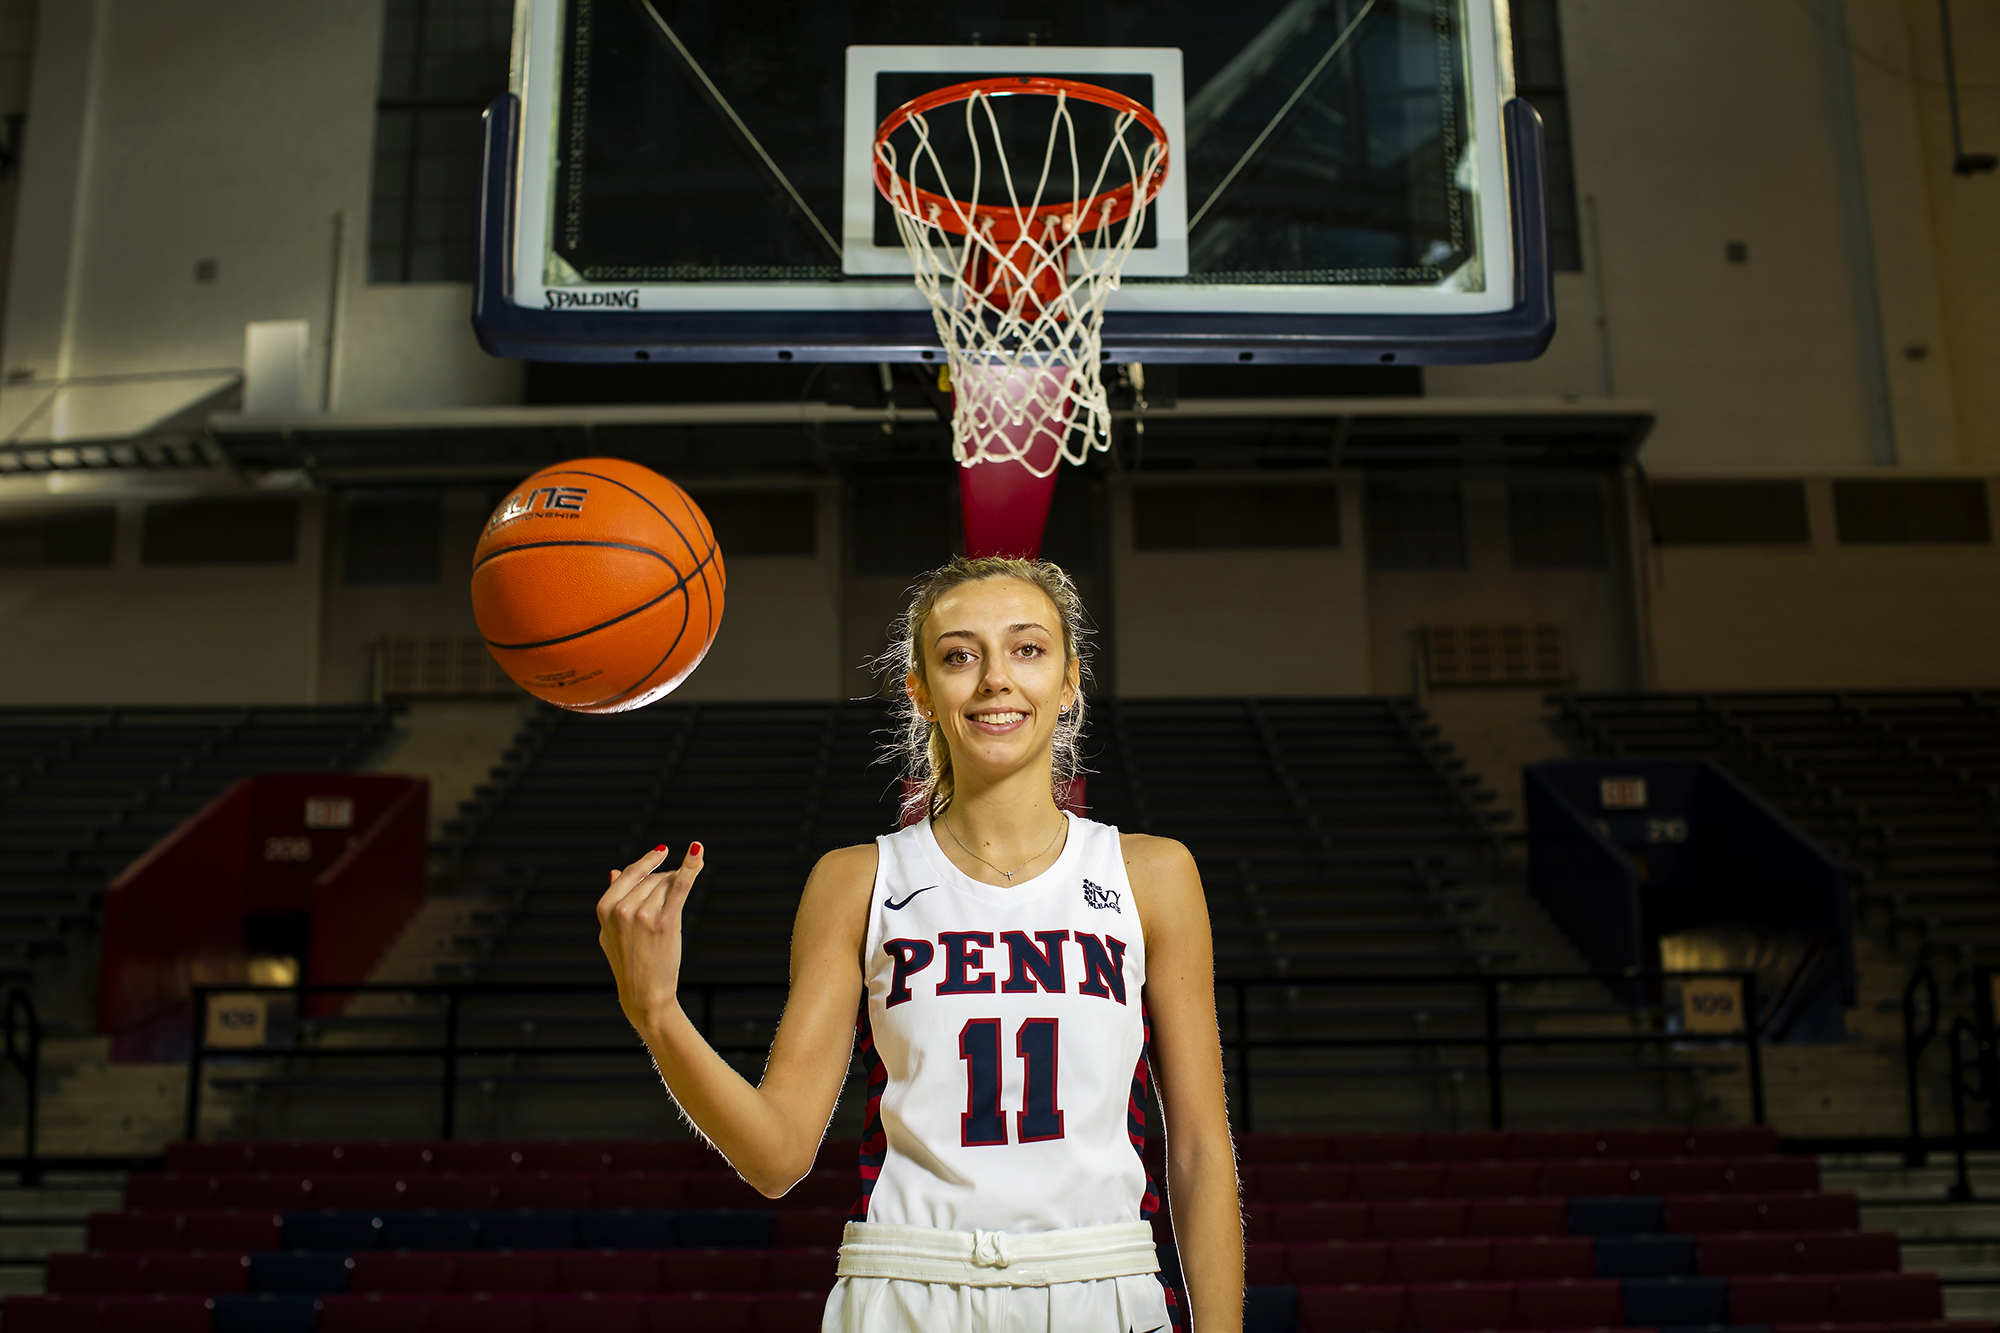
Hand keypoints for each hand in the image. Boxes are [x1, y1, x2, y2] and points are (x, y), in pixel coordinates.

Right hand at [597, 841, 705, 1033]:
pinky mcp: (666, 923)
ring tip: (668, 918)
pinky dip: (690, 867)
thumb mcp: (611, 932)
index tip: (662, 852)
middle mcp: (622, 910)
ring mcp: (643, 916)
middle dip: (663, 885)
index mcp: (605, 909)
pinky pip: (680, 886)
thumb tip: (615, 871)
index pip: (631, 875)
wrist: (644, 993)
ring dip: (674, 892)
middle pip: (652, 879)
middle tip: (665, 908)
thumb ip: (613, 901)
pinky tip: (697, 852)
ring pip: (667, 884)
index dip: (648, 863)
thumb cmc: (628, 961)